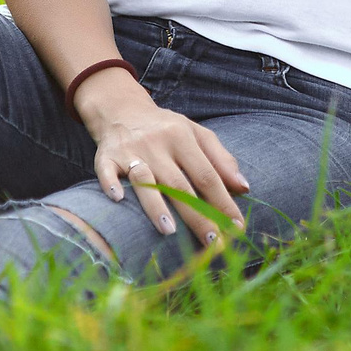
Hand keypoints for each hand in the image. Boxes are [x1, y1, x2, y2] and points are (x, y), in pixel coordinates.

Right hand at [74, 75, 250, 244]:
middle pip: (180, 184)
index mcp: (182, 137)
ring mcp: (130, 150)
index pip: (207, 175)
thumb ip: (222, 159)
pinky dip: (110, 184)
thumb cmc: (166, 129)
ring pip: (144, 179)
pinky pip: (106, 171)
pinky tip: (118, 199)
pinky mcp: (106, 155)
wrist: (122, 109)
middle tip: (214, 242)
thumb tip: (244, 188)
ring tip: (170, 232)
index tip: (236, 227)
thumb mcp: (197, 134)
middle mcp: (157, 143)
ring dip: (156, 206)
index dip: (223, 202)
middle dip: (198, 215)